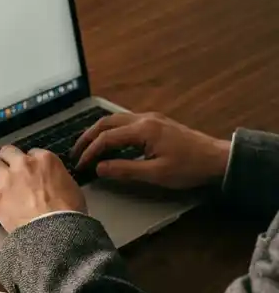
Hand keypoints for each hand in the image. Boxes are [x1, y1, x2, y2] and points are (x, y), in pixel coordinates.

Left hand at [0, 145, 85, 232]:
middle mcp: (24, 164)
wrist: (56, 229)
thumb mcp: (71, 187)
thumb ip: (57, 178)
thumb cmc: (70, 211)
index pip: (32, 153)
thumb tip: (52, 183)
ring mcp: (7, 179)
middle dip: (6, 160)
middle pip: (8, 152)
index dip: (28, 162)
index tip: (27, 171)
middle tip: (6, 169)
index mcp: (45, 160)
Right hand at [72, 112, 230, 188]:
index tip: (80, 166)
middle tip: (75, 154)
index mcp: (143, 130)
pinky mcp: (155, 122)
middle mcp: (144, 119)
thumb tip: (99, 168)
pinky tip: (109, 144)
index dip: (89, 152)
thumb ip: (124, 170)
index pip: (106, 138)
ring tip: (87, 148)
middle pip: (106, 123)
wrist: (217, 158)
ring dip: (98, 132)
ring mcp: (150, 118)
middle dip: (87, 138)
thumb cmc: (188, 168)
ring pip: (114, 119)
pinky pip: (125, 122)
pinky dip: (111, 131)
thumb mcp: (155, 174)